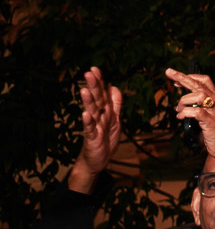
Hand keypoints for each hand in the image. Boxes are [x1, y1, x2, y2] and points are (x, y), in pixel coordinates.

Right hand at [69, 67, 123, 193]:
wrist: (97, 160)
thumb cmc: (105, 138)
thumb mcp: (115, 119)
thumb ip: (115, 104)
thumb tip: (113, 86)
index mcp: (104, 111)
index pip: (102, 94)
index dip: (100, 82)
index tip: (95, 68)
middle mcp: (97, 117)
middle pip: (96, 100)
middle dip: (94, 87)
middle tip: (88, 73)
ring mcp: (94, 127)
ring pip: (91, 112)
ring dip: (88, 102)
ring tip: (85, 90)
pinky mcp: (92, 138)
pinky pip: (90, 129)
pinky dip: (88, 122)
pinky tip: (85, 114)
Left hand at [163, 68, 214, 165]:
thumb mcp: (212, 115)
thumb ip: (201, 107)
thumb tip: (184, 104)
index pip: (205, 80)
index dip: (190, 77)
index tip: (177, 79)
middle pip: (198, 84)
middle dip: (182, 77)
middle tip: (169, 72)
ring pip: (197, 95)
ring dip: (183, 101)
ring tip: (178, 109)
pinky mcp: (211, 121)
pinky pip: (196, 112)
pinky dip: (185, 113)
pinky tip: (181, 117)